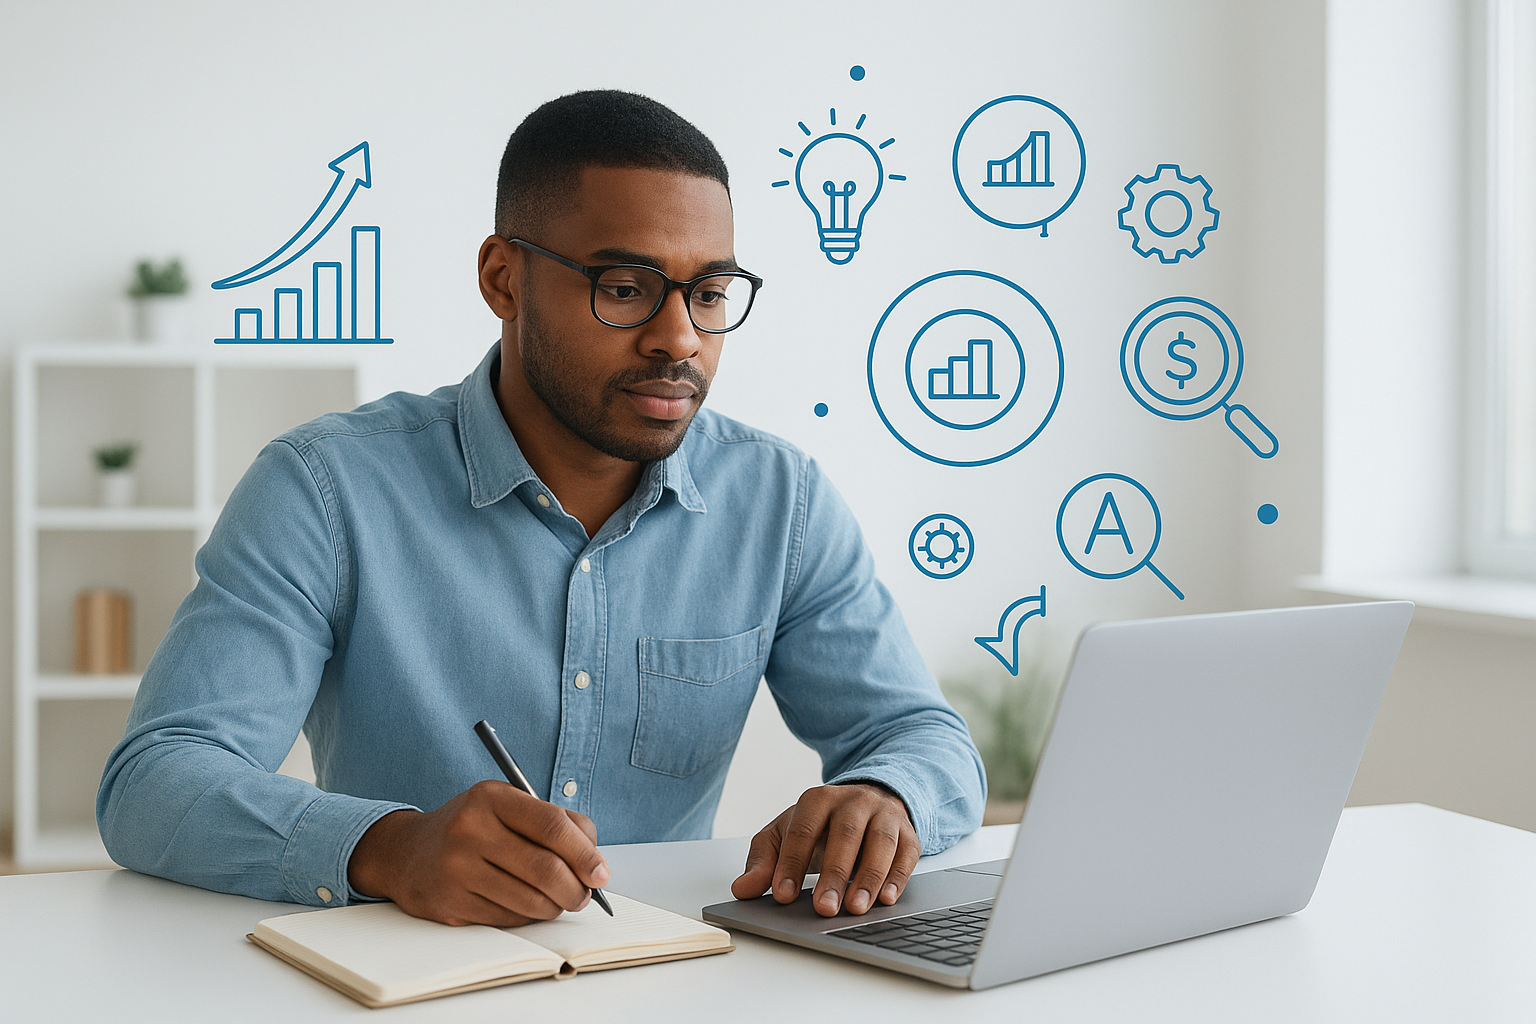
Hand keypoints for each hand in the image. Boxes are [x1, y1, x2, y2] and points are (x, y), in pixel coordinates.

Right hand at [347, 780, 609, 926]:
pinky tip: (526, 905)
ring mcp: (457, 869)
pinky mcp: (450, 904)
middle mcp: (470, 830)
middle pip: (546, 869)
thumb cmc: (472, 828)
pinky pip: (509, 919)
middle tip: (585, 895)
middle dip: (577, 889)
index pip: (553, 825)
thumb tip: (595, 862)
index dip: (585, 854)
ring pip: (531, 901)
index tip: (601, 873)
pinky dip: (528, 917)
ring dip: (555, 906)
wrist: (406, 853)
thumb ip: (556, 822)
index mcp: (491, 798)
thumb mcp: (508, 806)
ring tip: (558, 900)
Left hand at [730, 782, 919, 916]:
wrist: (868, 801)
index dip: (790, 864)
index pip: (802, 831)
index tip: (781, 896)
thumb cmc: (822, 825)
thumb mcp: (786, 834)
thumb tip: (742, 889)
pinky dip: (898, 877)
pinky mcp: (908, 832)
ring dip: (869, 877)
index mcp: (817, 799)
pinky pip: (907, 853)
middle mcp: (853, 802)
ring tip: (856, 908)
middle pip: (844, 835)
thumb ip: (763, 860)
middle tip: (824, 908)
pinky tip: (886, 899)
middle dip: (834, 874)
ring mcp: (884, 815)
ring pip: (880, 842)